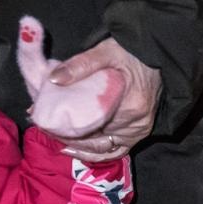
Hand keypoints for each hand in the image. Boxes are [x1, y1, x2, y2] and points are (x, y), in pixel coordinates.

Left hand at [17, 22, 159, 162]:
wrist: (158, 54)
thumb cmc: (132, 53)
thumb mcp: (106, 51)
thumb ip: (80, 64)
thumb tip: (54, 79)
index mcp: (130, 105)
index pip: (91, 125)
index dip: (64, 126)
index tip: (44, 121)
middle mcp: (136, 124)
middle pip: (95, 139)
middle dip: (67, 136)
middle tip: (45, 128)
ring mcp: (139, 132)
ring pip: (103, 148)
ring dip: (79, 146)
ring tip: (58, 139)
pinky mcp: (140, 133)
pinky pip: (116, 150)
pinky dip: (96, 152)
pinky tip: (78, 148)